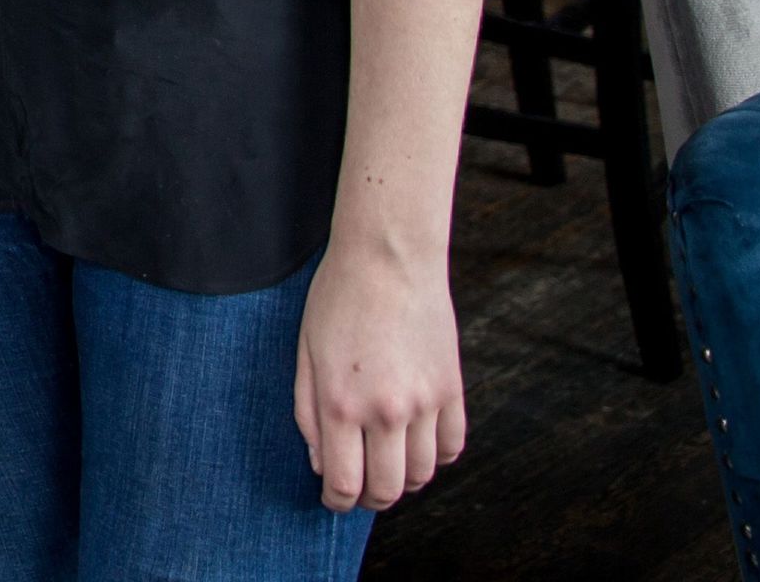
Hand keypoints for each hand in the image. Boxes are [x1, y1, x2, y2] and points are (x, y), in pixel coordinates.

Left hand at [293, 232, 465, 511]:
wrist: (388, 258)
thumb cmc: (336, 301)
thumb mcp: (305, 354)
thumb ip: (309, 414)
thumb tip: (321, 465)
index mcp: (341, 403)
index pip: (344, 483)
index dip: (336, 501)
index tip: (333, 498)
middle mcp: (387, 411)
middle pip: (388, 490)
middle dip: (370, 499)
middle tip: (359, 488)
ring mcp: (425, 403)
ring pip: (423, 475)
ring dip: (403, 480)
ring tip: (386, 463)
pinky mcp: (453, 390)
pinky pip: (452, 448)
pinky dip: (435, 458)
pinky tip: (416, 444)